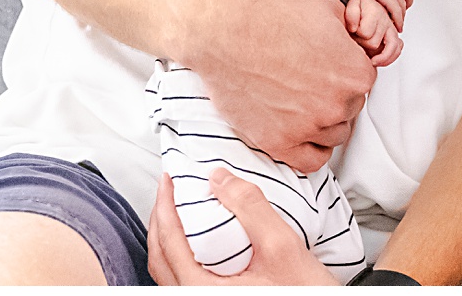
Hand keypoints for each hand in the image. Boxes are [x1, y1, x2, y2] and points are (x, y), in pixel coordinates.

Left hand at [149, 171, 333, 285]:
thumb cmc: (302, 290)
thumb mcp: (280, 244)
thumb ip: (250, 208)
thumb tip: (218, 177)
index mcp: (202, 289)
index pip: (169, 243)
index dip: (165, 206)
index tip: (169, 179)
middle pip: (159, 258)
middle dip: (160, 219)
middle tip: (168, 189)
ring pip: (168, 270)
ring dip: (167, 237)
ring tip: (178, 209)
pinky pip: (182, 278)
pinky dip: (180, 252)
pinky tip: (195, 237)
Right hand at [178, 0, 374, 172]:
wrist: (224, 29)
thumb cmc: (272, 12)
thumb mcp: (329, 7)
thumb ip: (353, 31)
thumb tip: (361, 38)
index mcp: (356, 74)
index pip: (364, 81)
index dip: (346, 69)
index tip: (328, 64)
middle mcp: (337, 104)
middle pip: (350, 108)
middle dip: (336, 93)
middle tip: (311, 79)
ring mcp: (308, 127)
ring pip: (334, 135)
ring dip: (324, 121)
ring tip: (303, 101)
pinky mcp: (278, 142)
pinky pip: (310, 161)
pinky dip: (311, 148)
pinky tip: (301, 131)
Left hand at [345, 0, 403, 65]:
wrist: (370, 5)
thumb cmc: (361, 7)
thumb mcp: (352, 5)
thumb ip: (351, 14)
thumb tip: (353, 28)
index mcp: (376, 12)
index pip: (365, 33)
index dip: (357, 35)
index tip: (352, 31)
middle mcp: (387, 21)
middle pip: (374, 44)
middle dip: (363, 45)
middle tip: (357, 39)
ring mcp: (393, 29)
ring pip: (392, 50)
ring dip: (380, 58)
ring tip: (372, 61)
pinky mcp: (395, 36)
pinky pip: (398, 49)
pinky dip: (390, 58)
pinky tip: (381, 60)